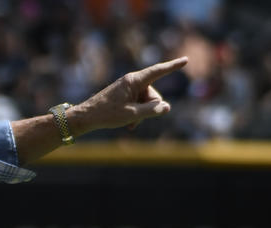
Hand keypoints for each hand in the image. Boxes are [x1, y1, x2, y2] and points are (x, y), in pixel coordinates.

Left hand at [71, 56, 187, 133]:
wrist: (85, 117)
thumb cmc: (106, 115)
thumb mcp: (132, 114)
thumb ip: (151, 110)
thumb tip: (166, 107)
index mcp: (134, 81)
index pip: (158, 71)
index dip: (173, 66)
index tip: (186, 59)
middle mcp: (132, 81)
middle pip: (154, 94)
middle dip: (149, 108)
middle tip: (134, 118)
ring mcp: (128, 88)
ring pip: (147, 101)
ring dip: (142, 113)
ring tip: (129, 123)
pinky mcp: (124, 95)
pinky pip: (138, 103)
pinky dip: (136, 113)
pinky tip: (129, 124)